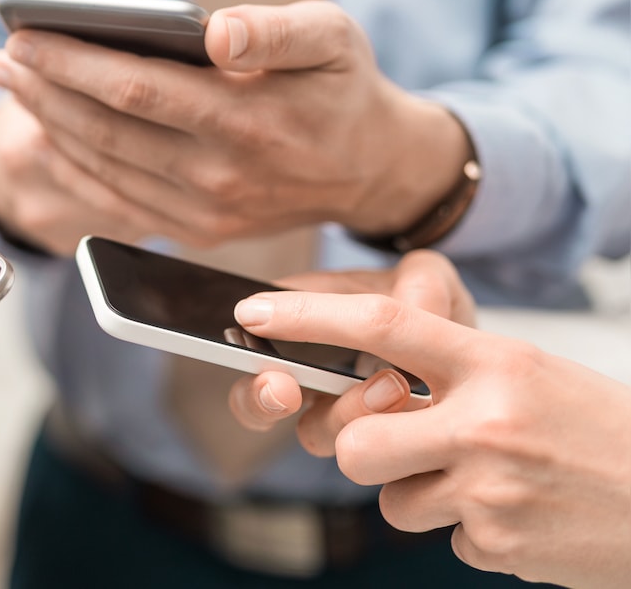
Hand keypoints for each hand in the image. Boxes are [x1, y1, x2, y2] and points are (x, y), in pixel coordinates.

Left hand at [0, 1, 471, 247]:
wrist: (367, 169)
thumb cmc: (341, 88)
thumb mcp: (332, 38)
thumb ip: (277, 31)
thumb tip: (220, 34)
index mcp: (248, 121)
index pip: (137, 90)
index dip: (73, 64)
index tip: (26, 39)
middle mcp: (220, 175)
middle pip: (106, 131)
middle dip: (43, 92)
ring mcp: (204, 212)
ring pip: (105, 167)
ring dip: (49, 126)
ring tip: (15, 87)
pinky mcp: (196, 232)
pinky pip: (118, 201)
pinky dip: (75, 168)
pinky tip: (49, 136)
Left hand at [230, 286, 630, 586]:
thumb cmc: (602, 432)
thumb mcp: (532, 376)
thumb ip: (451, 378)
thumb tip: (369, 397)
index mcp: (497, 362)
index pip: (383, 325)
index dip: (308, 315)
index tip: (254, 309)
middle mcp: (487, 420)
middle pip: (356, 444)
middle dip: (364, 454)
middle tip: (406, 448)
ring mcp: (491, 487)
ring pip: (392, 502)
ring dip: (427, 498)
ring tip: (494, 483)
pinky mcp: (498, 541)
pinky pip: (444, 539)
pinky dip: (472, 532)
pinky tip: (524, 514)